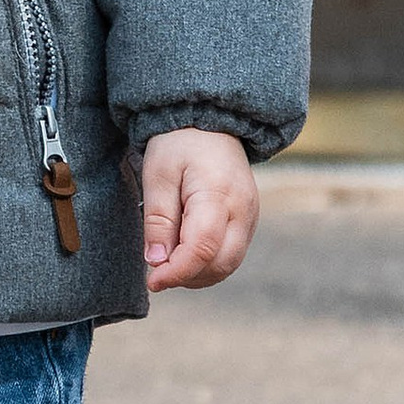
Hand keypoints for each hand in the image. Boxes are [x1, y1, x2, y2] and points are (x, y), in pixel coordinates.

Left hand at [141, 129, 257, 290]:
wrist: (208, 121)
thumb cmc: (178, 144)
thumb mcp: (158, 175)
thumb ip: (158, 219)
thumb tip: (156, 261)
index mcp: (218, 194)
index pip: (202, 249)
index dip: (177, 272)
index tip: (153, 281)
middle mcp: (243, 210)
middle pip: (221, 264)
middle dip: (188, 277)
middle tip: (157, 272)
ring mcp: (250, 216)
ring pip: (229, 264)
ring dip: (198, 274)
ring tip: (169, 261)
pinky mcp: (249, 220)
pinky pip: (232, 253)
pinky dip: (208, 263)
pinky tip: (185, 252)